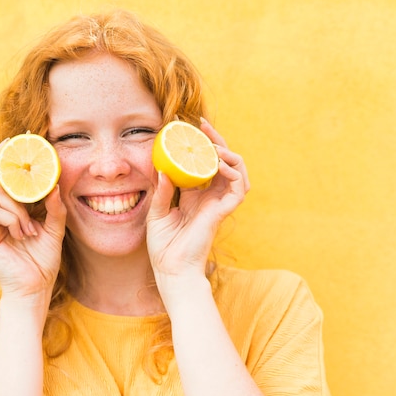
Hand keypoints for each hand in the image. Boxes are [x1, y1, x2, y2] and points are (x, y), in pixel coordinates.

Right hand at [0, 141, 66, 300]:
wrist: (35, 288)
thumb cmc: (44, 261)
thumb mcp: (55, 230)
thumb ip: (55, 208)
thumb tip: (55, 185)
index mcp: (11, 210)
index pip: (3, 180)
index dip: (5, 160)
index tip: (17, 143)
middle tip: (10, 144)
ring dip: (18, 209)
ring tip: (31, 229)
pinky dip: (13, 219)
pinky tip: (23, 233)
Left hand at [146, 119, 248, 291]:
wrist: (170, 270)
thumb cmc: (163, 246)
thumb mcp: (157, 213)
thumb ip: (163, 191)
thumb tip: (163, 168)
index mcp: (194, 196)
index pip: (203, 164)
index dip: (200, 146)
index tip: (189, 128)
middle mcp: (209, 197)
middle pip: (222, 162)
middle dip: (216, 140)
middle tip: (203, 125)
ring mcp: (218, 204)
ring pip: (238, 172)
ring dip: (229, 155)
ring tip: (213, 146)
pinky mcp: (222, 213)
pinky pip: (238, 189)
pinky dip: (233, 173)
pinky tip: (218, 164)